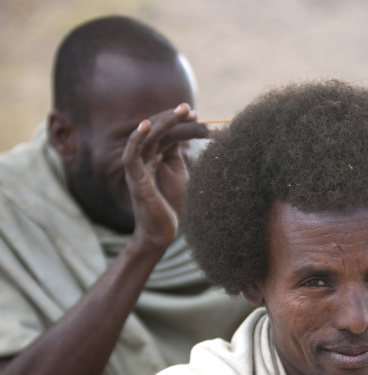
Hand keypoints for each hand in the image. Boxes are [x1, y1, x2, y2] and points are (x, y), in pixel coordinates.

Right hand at [122, 104, 208, 251]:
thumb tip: (189, 139)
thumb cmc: (171, 207)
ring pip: (147, 138)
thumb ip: (178, 158)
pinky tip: (146, 125)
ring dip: (163, 122)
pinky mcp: (135, 180)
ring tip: (180, 110)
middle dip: (173, 118)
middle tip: (190, 108)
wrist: (162, 233)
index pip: (166, 134)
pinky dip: (136, 139)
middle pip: (157, 132)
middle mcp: (144, 159)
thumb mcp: (180, 176)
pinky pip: (131, 155)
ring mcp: (138, 168)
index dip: (180, 123)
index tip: (197, 115)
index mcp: (155, 158)